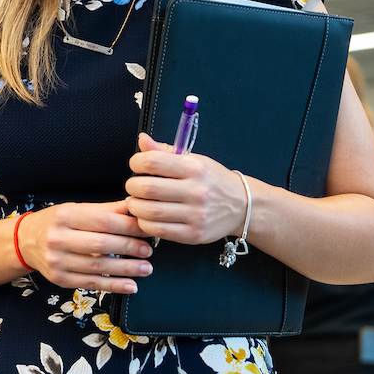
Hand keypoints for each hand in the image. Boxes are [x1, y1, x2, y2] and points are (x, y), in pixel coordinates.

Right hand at [15, 200, 151, 293]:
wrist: (26, 241)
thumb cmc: (57, 222)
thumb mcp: (77, 209)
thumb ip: (106, 210)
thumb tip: (135, 206)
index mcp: (66, 216)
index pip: (104, 221)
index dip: (129, 226)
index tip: (146, 229)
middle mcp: (59, 238)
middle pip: (102, 244)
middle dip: (130, 247)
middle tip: (149, 250)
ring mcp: (58, 261)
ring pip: (99, 266)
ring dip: (126, 269)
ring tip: (146, 268)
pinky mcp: (60, 279)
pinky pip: (92, 283)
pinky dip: (114, 286)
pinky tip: (131, 285)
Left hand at [125, 133, 246, 245]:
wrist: (241, 206)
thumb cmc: (213, 180)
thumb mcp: (193, 159)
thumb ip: (164, 152)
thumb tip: (142, 139)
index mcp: (194, 168)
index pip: (153, 161)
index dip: (136, 162)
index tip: (135, 165)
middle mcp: (196, 191)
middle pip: (148, 188)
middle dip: (132, 186)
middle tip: (133, 186)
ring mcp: (196, 214)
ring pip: (150, 211)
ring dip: (135, 206)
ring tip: (136, 202)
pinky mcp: (193, 234)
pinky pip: (159, 230)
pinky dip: (145, 223)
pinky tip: (146, 217)